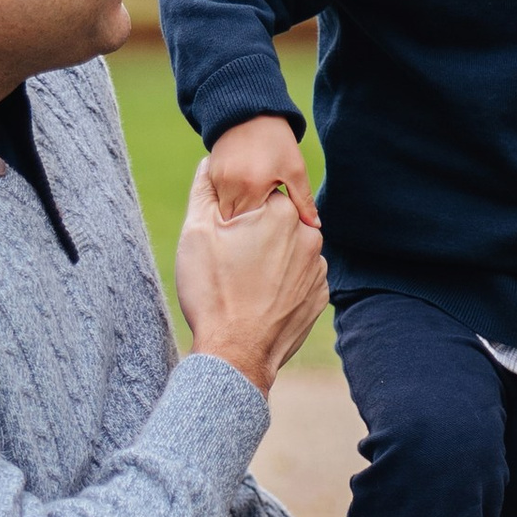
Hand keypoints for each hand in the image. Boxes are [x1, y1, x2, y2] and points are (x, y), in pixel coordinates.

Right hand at [175, 158, 329, 390]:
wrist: (235, 354)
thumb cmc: (213, 291)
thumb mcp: (196, 232)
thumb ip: (205, 189)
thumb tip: (209, 162)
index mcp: (281, 212)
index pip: (261, 193)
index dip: (239, 211)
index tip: (225, 231)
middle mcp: (309, 235)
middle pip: (278, 220)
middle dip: (257, 232)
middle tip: (231, 259)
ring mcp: (317, 269)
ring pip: (291, 249)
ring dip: (273, 257)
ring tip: (245, 282)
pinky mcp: (319, 297)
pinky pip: (300, 278)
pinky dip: (283, 283)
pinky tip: (261, 297)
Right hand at [206, 113, 318, 226]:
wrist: (249, 111)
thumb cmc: (276, 140)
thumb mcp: (295, 169)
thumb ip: (303, 200)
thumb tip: (315, 225)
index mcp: (251, 188)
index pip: (250, 227)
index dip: (259, 232)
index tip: (270, 233)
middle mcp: (229, 186)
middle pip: (233, 222)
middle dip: (246, 226)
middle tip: (261, 225)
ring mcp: (217, 180)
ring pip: (223, 211)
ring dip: (236, 213)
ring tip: (253, 207)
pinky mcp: (212, 173)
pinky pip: (217, 197)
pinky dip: (229, 200)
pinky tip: (243, 193)